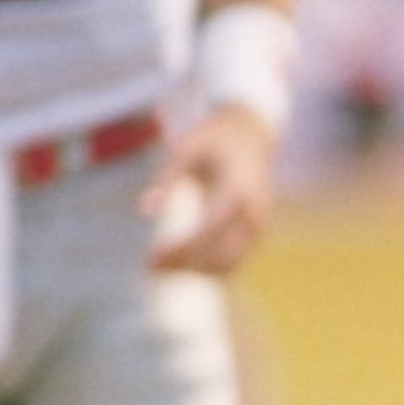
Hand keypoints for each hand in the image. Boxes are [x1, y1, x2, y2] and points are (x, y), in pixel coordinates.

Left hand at [145, 106, 276, 274]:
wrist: (250, 134)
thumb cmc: (213, 138)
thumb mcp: (185, 148)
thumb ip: (165, 178)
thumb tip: (144, 212)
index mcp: (238, 189)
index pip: (209, 230)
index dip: (180, 249)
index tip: (150, 259)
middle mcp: (254, 211)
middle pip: (220, 254)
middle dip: (184, 265)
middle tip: (148, 267)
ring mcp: (259, 223)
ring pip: (228, 263)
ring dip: (195, 270)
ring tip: (160, 267)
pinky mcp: (256, 231)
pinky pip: (233, 258)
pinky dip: (206, 265)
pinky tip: (179, 262)